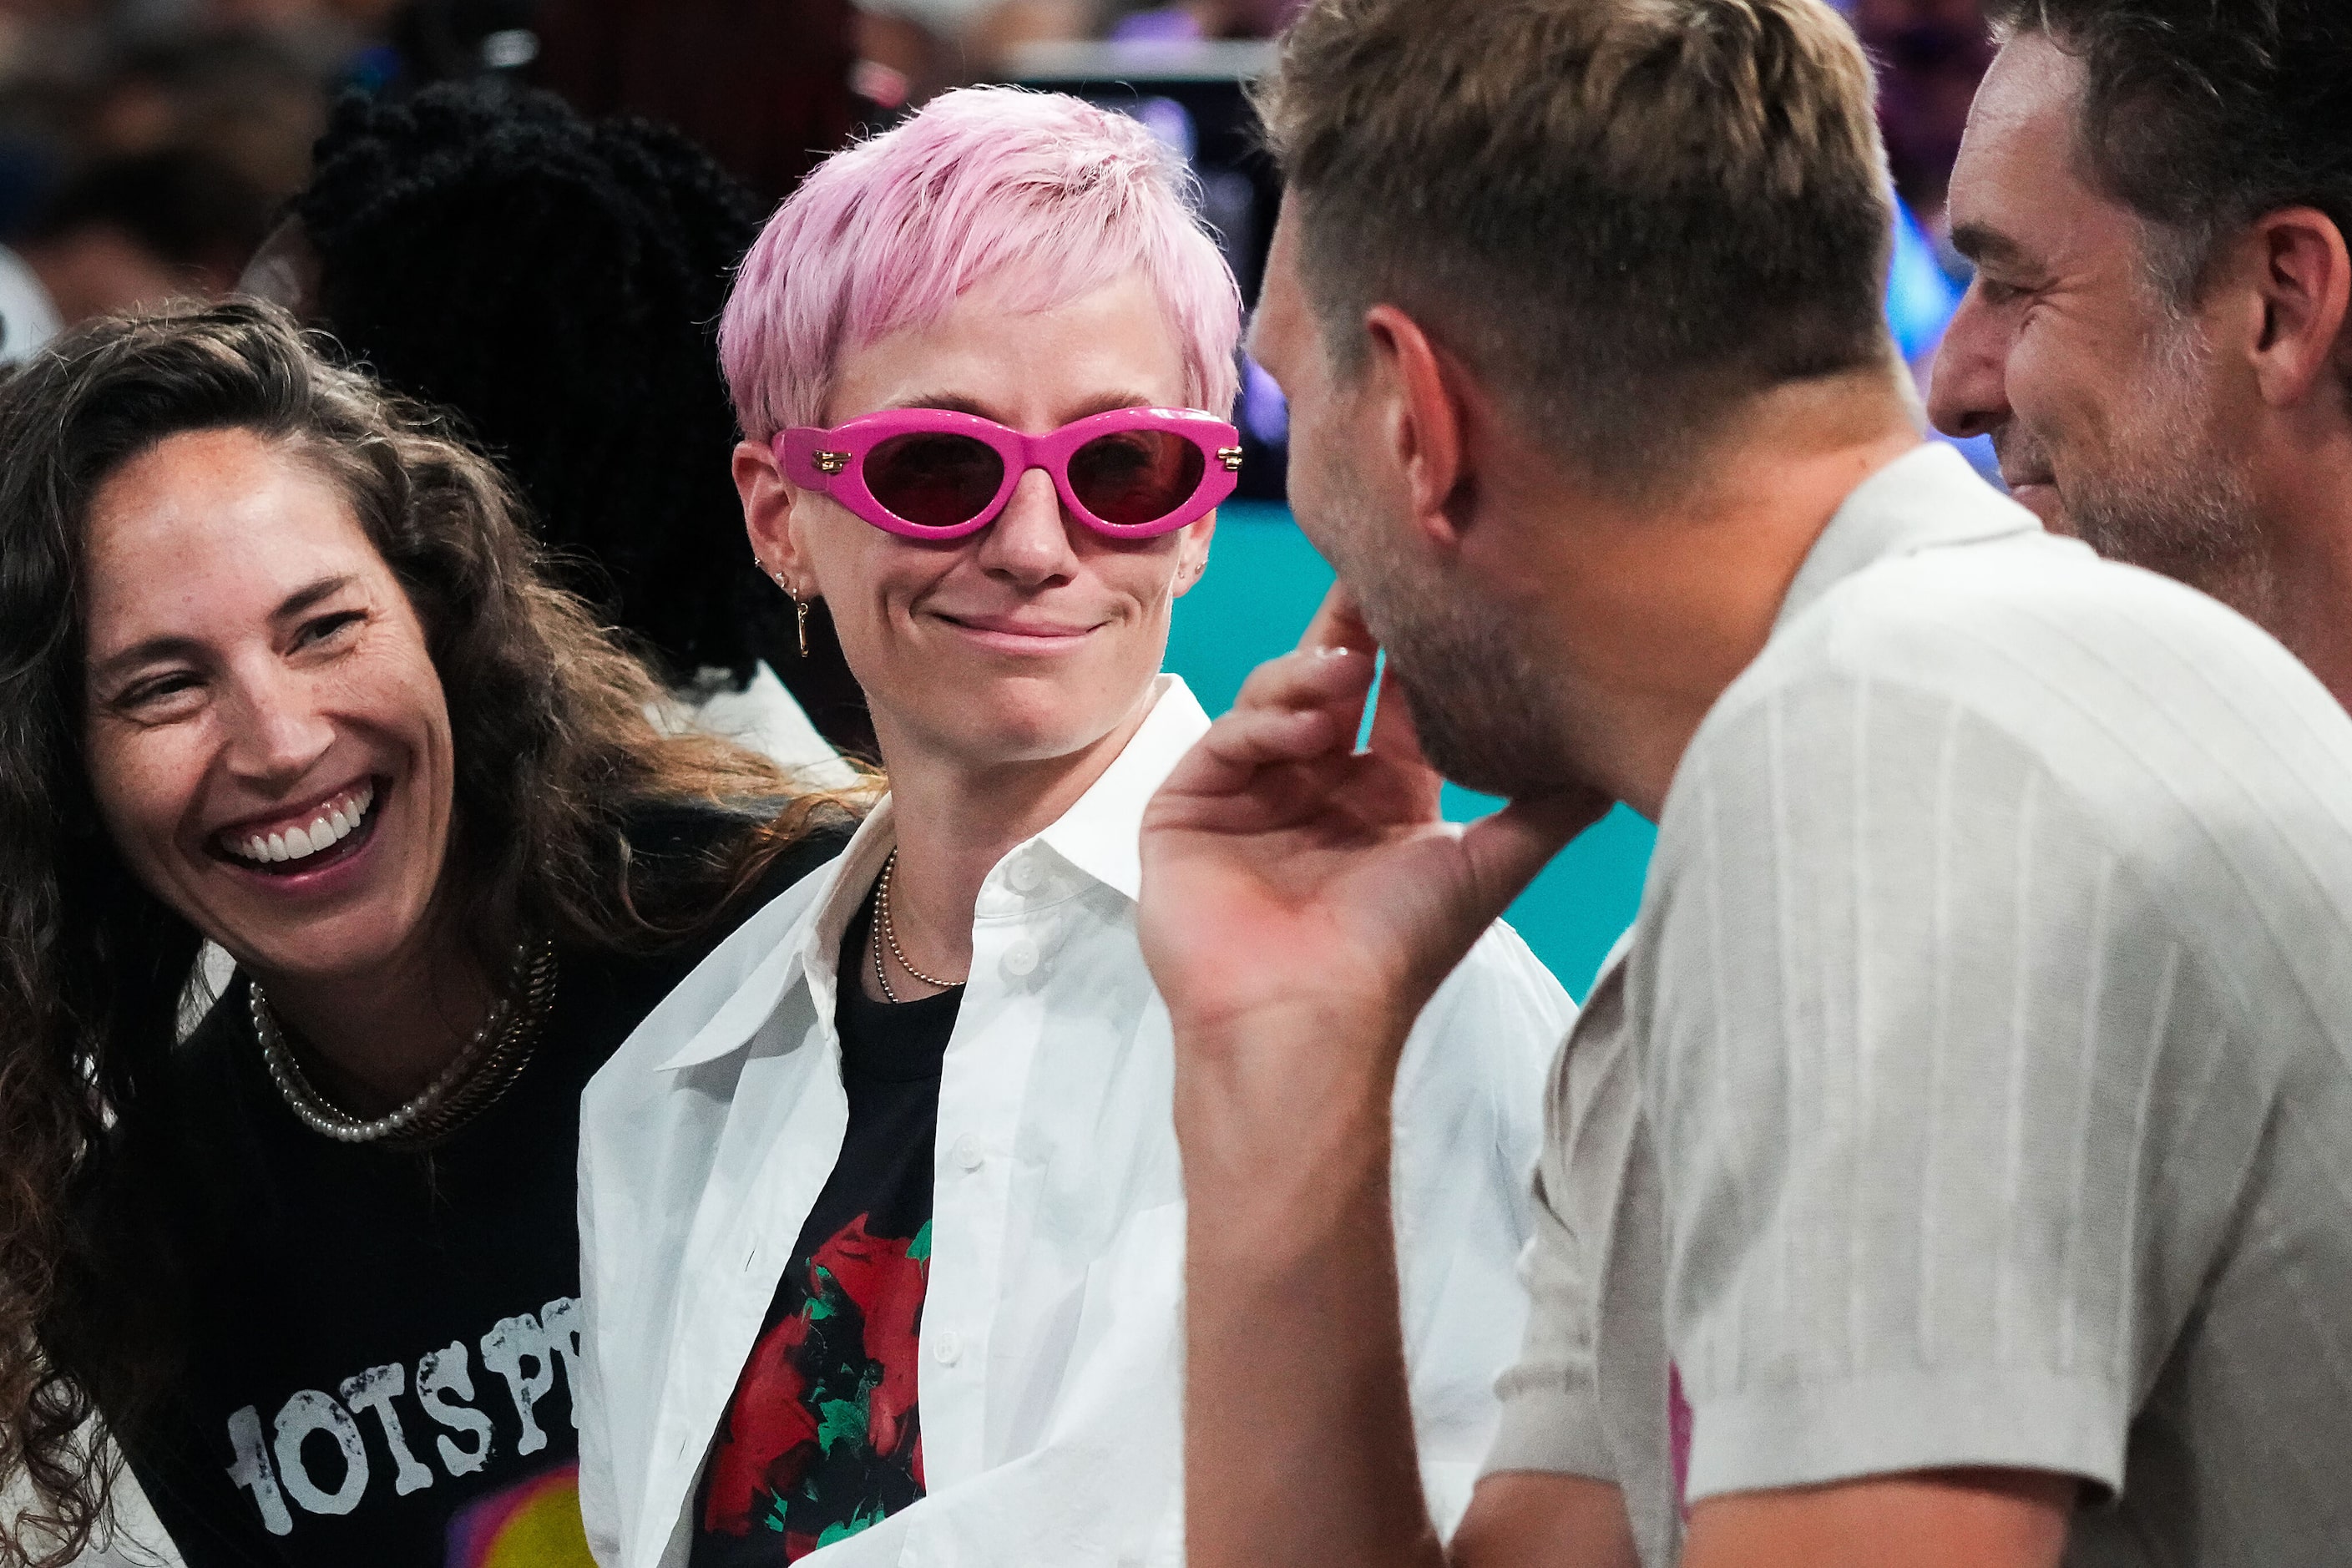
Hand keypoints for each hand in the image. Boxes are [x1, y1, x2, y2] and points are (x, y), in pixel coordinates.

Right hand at [1138, 584, 1605, 1058]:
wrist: (1307, 1021)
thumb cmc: (1397, 954)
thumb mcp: (1491, 868)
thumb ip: (1552, 809)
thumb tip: (1621, 754)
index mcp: (1385, 791)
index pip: (1397, 692)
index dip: (1415, 642)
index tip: (1440, 584)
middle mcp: (1317, 782)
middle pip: (1331, 676)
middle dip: (1353, 628)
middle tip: (1377, 573)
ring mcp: (1249, 791)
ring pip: (1275, 697)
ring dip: (1311, 675)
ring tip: (1348, 671)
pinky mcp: (1190, 806)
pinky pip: (1226, 738)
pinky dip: (1263, 722)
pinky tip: (1305, 727)